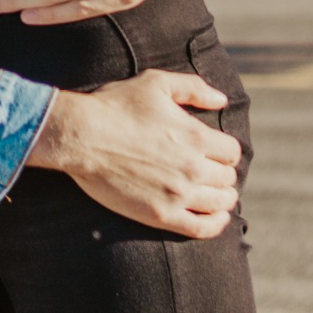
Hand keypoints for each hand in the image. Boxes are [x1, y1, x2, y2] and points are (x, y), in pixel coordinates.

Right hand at [27, 70, 239, 237]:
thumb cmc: (115, 106)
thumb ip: (193, 88)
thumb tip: (222, 100)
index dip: (225, 151)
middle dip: (222, 173)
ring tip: (214, 194)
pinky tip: (216, 218)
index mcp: (195, 136)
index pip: (232, 152)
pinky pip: (202, 228)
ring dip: (222, 198)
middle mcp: (193, 167)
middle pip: (228, 178)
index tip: (215, 152)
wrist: (80, 136)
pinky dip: (215, 224)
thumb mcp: (155, 84)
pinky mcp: (161, 215)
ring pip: (220, 202)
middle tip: (210, 172)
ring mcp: (178, 194)